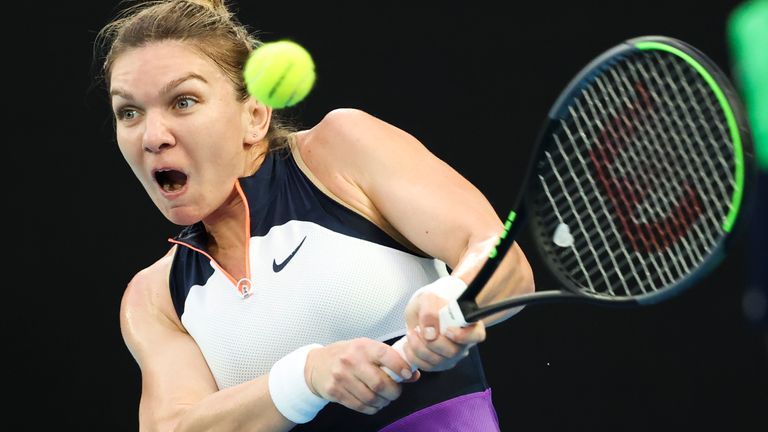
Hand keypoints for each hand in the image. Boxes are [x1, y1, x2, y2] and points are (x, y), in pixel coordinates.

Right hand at [305, 338, 419, 414]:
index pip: (386, 355)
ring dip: (383, 402)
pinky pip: (360, 406)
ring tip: (385, 399)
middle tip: (395, 392)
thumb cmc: (347, 355)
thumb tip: (414, 375)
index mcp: (363, 346)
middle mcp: (351, 360)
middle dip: (394, 392)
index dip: (400, 367)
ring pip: (371, 398)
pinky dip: (372, 408)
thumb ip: (390, 360)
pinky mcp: (335, 391)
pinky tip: (374, 404)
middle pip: (380, 383)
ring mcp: (341, 377)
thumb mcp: (367, 349)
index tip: (408, 374)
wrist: (317, 364)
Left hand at [403, 290, 485, 371]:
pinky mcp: (438, 365)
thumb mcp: (428, 300)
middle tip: (418, 329)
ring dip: (419, 347)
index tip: (447, 330)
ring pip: (438, 361)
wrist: (421, 312)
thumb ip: (430, 312)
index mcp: (468, 325)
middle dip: (431, 342)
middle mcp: (463, 343)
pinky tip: (409, 343)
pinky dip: (413, 355)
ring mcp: (451, 356)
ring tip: (411, 333)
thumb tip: (430, 333)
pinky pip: (426, 366)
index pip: (476, 335)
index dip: (463, 336)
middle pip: (453, 352)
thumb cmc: (430, 305)